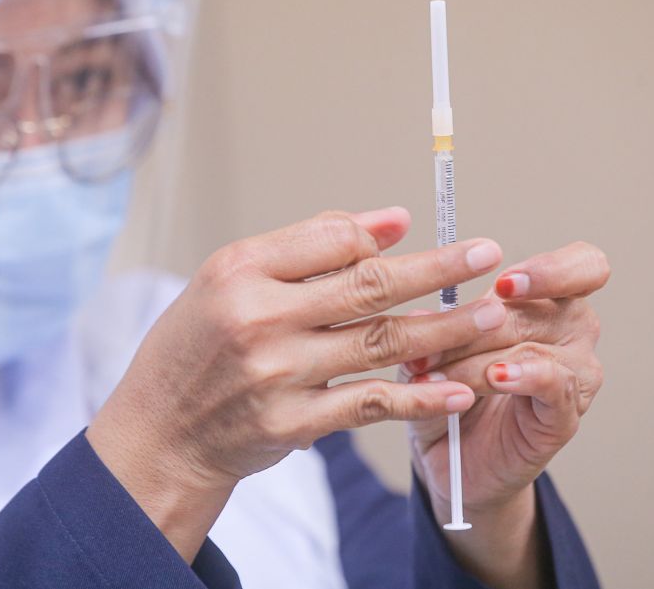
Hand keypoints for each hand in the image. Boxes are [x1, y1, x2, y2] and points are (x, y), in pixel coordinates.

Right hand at [87, 207, 505, 559]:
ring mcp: (278, 374)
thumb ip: (305, 245)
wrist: (161, 431)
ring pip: (381, 343)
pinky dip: (419, 395)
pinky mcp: (294, 423)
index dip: (381, 234)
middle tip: (488, 253)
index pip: (331, 239)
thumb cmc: (196, 345)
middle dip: (437, 268)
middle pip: (367, 286)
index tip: (420, 228)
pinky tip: (460, 387)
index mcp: (239, 271)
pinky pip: (372, 403)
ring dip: (445, 328)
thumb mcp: (226, 279)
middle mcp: (258, 318)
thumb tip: (390, 221)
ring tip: (492, 313)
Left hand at [403, 242, 609, 587]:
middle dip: (479, 322)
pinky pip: (555, 386)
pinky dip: (522, 376)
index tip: (501, 283)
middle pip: (545, 307)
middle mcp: (572, 332)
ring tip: (436, 376)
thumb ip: (429, 327)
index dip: (550, 269)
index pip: (583, 266)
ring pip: (537, 347)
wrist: (450, 458)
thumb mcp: (430, 349)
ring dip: (479, 359)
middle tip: (433, 342)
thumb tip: (421, 311)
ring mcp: (575, 375)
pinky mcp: (565, 416)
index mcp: (549, 301)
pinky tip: (496, 377)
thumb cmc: (447, 390)